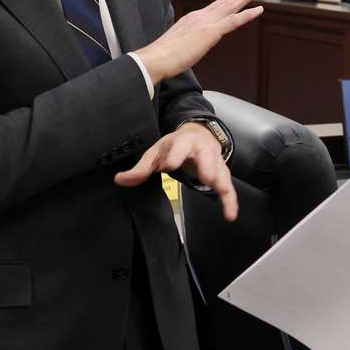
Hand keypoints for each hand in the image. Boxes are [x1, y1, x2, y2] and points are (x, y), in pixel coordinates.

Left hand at [114, 122, 237, 220]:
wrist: (198, 134)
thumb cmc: (175, 146)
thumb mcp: (156, 153)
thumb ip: (140, 169)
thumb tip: (120, 180)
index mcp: (183, 141)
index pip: (179, 146)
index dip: (174, 155)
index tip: (168, 165)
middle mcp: (202, 149)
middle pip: (206, 156)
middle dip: (207, 166)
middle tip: (206, 177)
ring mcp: (214, 160)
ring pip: (221, 170)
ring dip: (222, 181)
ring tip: (222, 192)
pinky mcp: (221, 172)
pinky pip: (228, 187)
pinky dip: (230, 200)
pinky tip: (230, 214)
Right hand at [135, 0, 263, 83]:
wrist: (155, 59)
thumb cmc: (164, 56)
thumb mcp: (178, 43)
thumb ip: (189, 40)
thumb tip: (192, 45)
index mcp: (192, 19)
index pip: (214, 7)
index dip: (228, 1)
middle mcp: (200, 16)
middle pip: (224, 1)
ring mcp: (206, 23)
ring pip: (231, 6)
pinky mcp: (210, 32)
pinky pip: (233, 21)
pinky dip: (247, 14)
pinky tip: (257, 10)